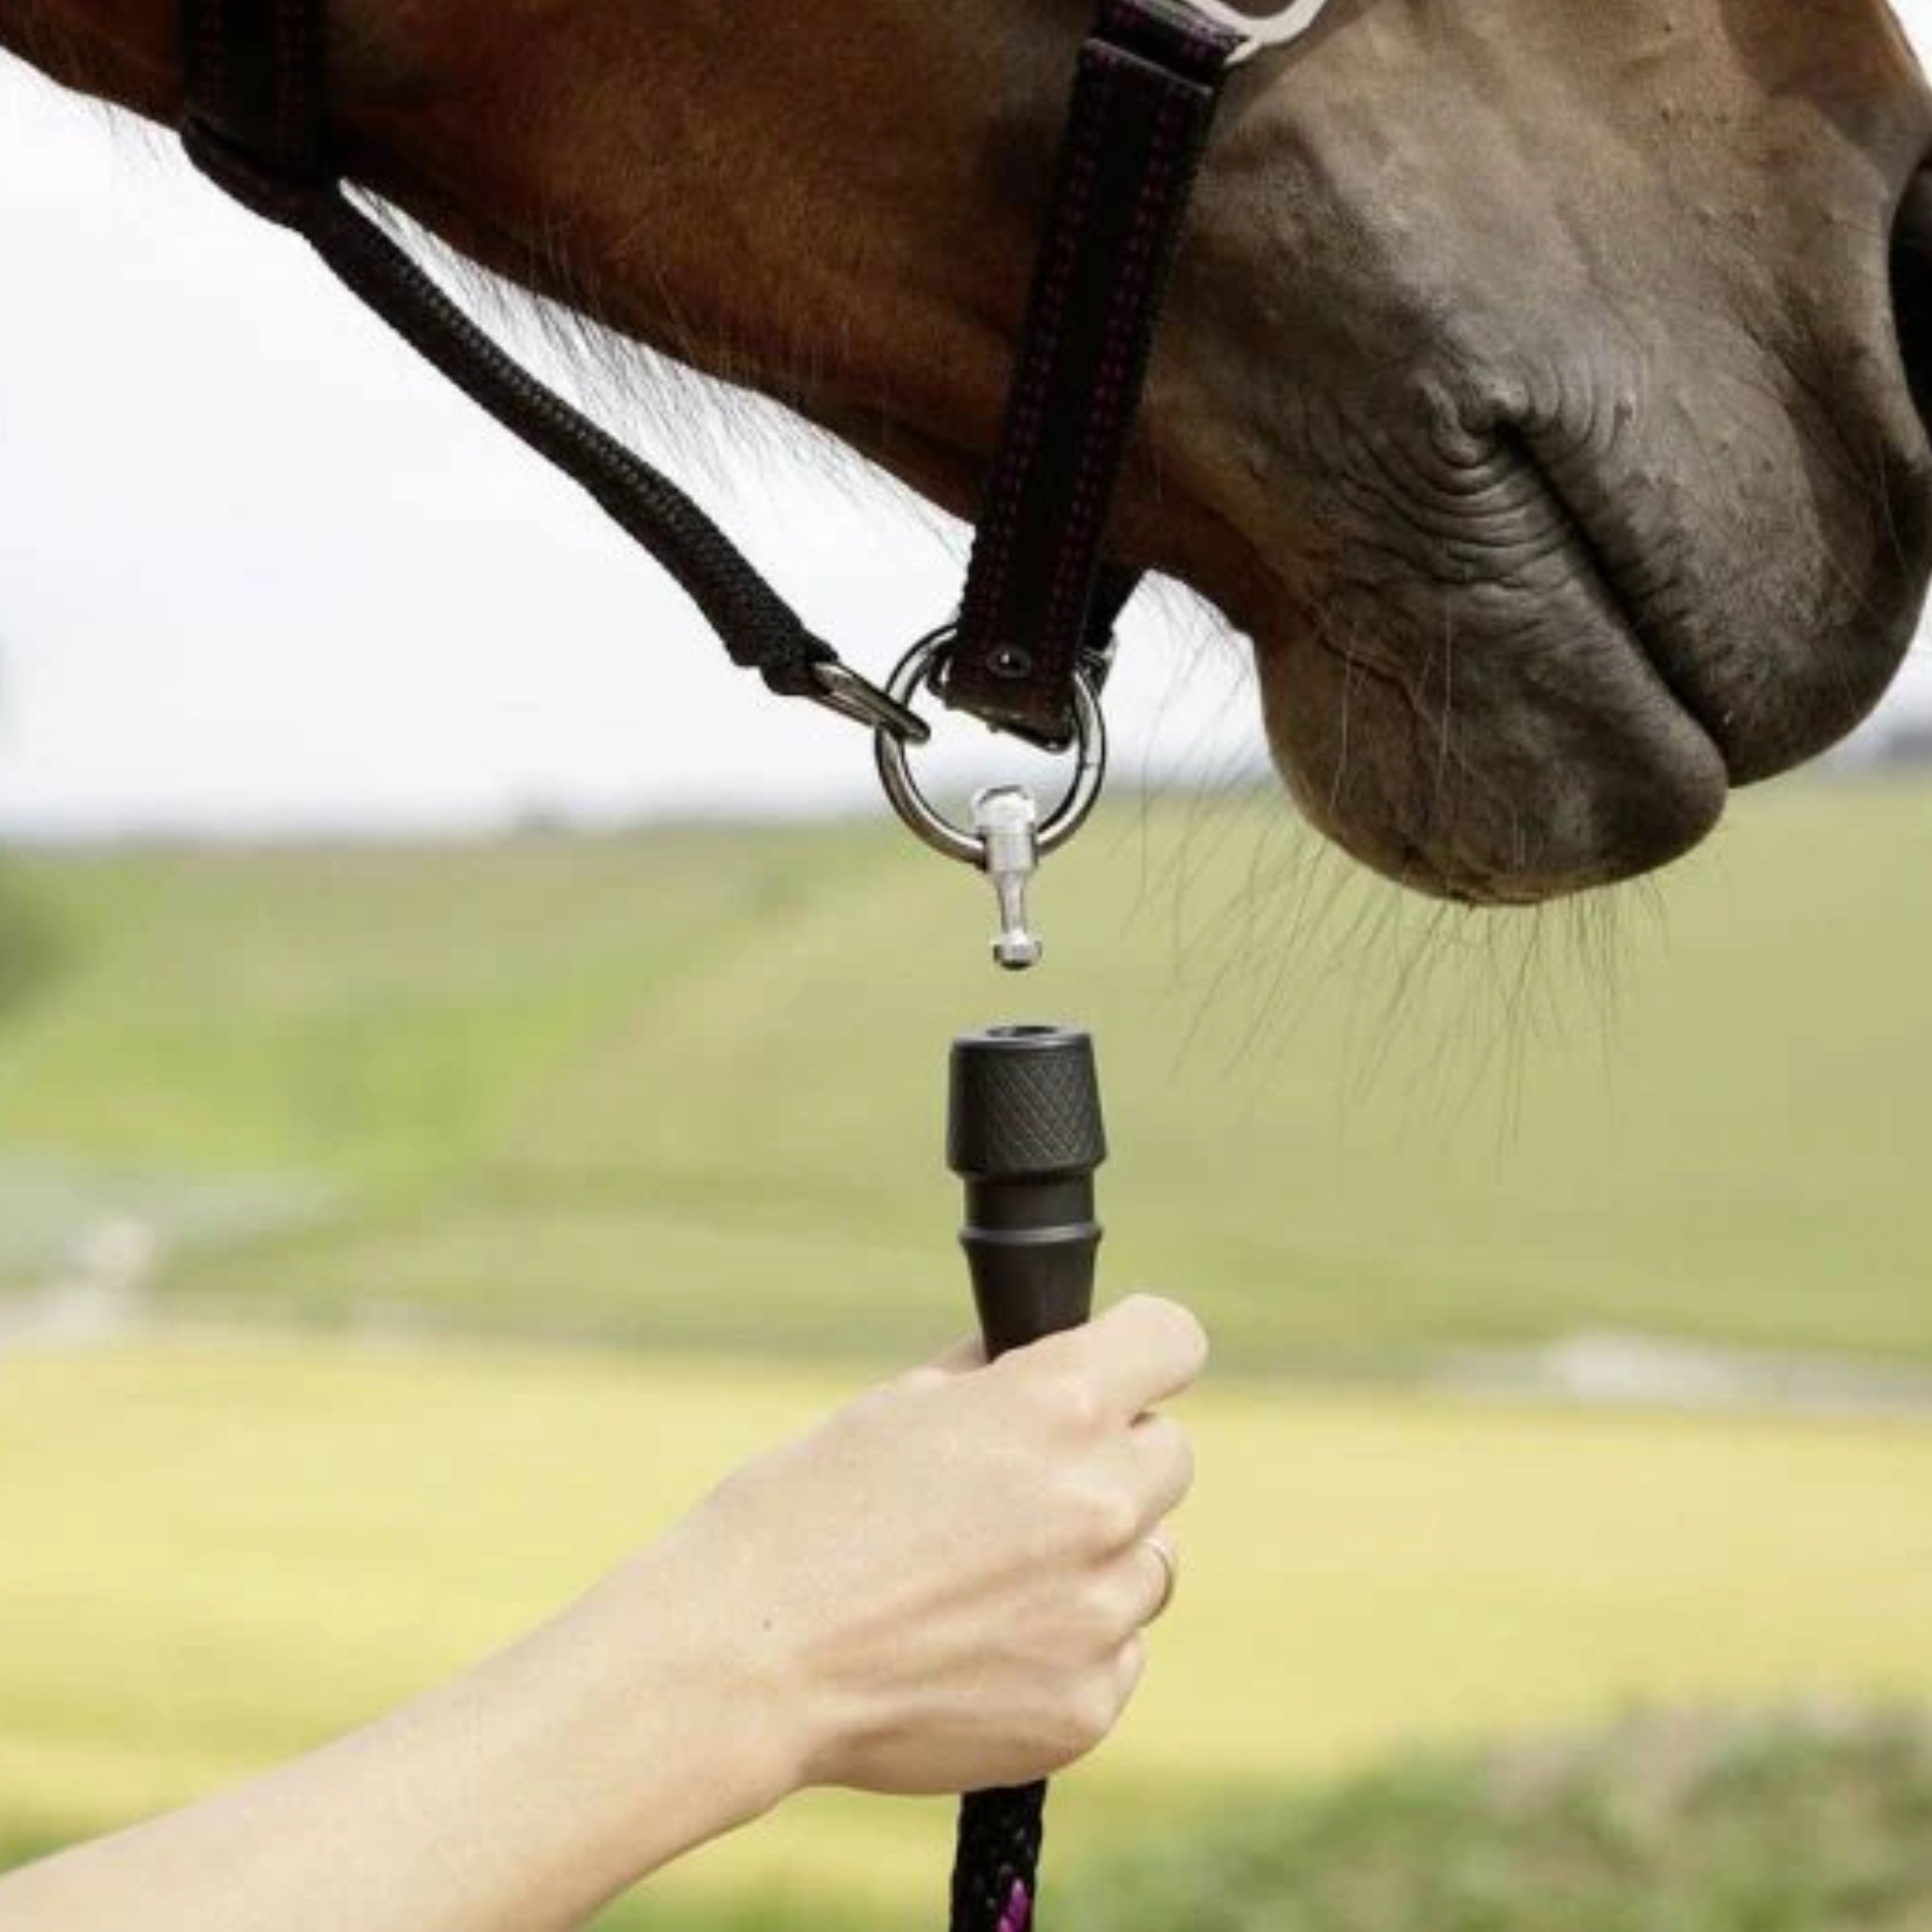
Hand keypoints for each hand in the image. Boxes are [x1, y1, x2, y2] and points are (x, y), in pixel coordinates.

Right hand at [646, 1295, 1205, 1799]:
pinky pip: (1118, 1653)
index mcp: (1058, 1404)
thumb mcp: (904, 1403)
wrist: (748, 1659)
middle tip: (1028, 1487)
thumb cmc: (806, 1513)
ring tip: (991, 1578)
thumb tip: (1050, 1366)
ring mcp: (1099, 1611)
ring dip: (1096, 1558)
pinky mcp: (1087, 1705)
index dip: (1142, 1350)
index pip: (1172, 1340)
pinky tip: (983, 1646)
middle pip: (1168, 1455)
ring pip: (1149, 1560)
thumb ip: (1001, 1383)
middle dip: (1111, 1459)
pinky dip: (1070, 1646)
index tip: (1119, 1367)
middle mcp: (1099, 1500)